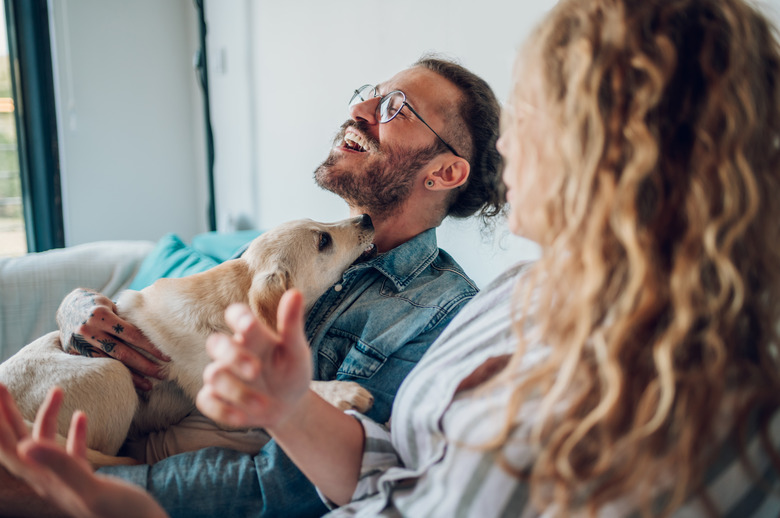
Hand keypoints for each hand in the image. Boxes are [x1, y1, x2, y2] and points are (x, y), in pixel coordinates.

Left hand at [0, 383, 166, 517]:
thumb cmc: (123, 517)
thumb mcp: (89, 490)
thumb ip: (59, 466)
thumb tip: (25, 445)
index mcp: (46, 481)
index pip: (11, 447)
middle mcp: (50, 482)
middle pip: (20, 444)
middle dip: (8, 415)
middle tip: (1, 384)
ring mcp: (68, 482)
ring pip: (47, 446)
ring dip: (47, 417)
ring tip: (57, 390)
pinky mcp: (88, 483)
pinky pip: (75, 455)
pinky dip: (75, 434)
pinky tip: (82, 417)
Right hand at [57, 288, 169, 390]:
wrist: (68, 307)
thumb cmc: (100, 304)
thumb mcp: (113, 303)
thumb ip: (129, 316)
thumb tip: (159, 330)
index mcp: (100, 314)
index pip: (131, 334)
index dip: (150, 346)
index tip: (167, 356)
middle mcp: (89, 329)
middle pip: (122, 352)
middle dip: (145, 365)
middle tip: (163, 374)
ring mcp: (80, 343)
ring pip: (111, 363)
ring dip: (132, 376)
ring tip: (149, 385)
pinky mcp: (75, 354)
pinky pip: (100, 367)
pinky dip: (116, 375)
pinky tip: (130, 383)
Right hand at [196, 290, 312, 429]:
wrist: (290, 406)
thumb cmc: (291, 371)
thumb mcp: (296, 350)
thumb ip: (292, 324)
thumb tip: (295, 292)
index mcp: (253, 334)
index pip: (236, 315)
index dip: (238, 317)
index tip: (249, 325)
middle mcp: (233, 351)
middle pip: (216, 343)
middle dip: (233, 356)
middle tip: (256, 370)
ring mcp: (222, 374)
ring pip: (214, 375)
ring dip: (237, 391)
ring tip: (264, 405)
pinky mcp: (216, 398)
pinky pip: (206, 400)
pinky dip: (222, 410)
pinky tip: (243, 418)